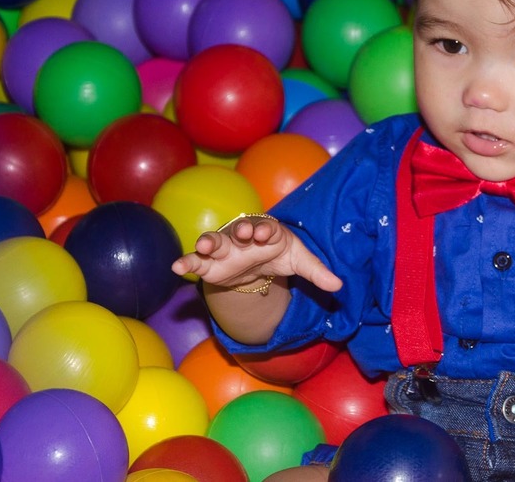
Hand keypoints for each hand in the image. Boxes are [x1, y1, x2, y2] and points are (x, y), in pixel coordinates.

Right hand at [171, 214, 342, 292]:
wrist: (257, 261)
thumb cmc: (279, 253)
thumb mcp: (299, 261)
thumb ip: (317, 272)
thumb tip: (339, 286)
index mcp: (267, 231)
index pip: (266, 228)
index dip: (265, 230)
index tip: (266, 233)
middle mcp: (243, 236)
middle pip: (239, 230)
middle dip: (240, 231)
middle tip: (242, 234)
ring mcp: (225, 248)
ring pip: (214, 241)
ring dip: (208, 242)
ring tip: (203, 247)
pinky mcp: (209, 263)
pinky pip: (196, 261)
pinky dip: (186, 262)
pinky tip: (175, 267)